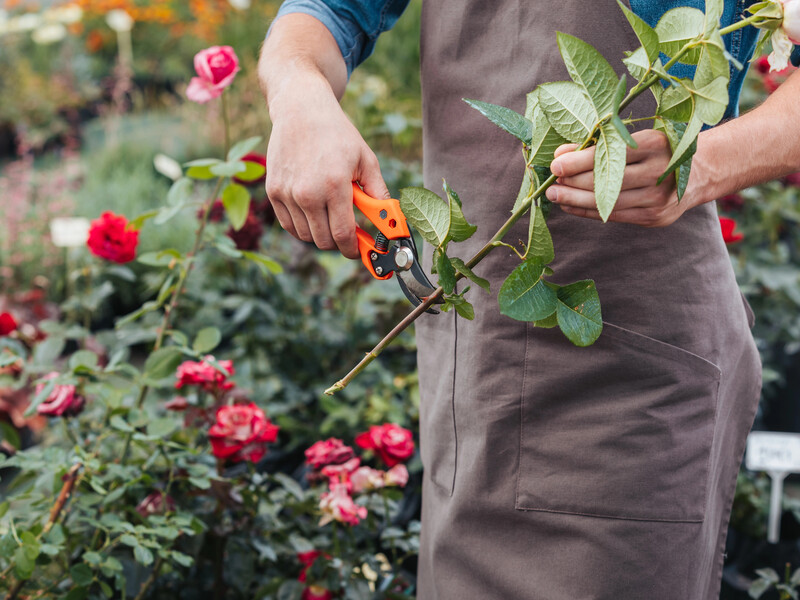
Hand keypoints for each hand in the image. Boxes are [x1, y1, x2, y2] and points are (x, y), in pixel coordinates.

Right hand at [264, 71, 388, 258]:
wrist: (301, 110)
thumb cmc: (338, 134)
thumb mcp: (366, 160)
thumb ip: (378, 194)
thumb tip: (391, 221)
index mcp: (334, 186)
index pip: (343, 235)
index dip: (353, 250)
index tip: (360, 251)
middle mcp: (307, 193)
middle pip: (323, 241)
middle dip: (339, 242)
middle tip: (348, 232)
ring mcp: (287, 194)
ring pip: (306, 235)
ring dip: (320, 232)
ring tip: (330, 213)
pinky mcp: (273, 192)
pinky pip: (289, 225)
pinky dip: (302, 226)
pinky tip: (313, 212)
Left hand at [545, 129, 695, 225]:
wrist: (701, 170)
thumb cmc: (659, 149)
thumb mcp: (634, 138)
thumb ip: (598, 145)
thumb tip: (560, 155)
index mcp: (656, 144)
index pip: (611, 154)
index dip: (580, 161)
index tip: (555, 164)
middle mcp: (660, 172)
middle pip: (608, 181)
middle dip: (573, 183)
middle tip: (550, 185)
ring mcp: (658, 198)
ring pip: (608, 202)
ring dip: (576, 201)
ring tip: (555, 196)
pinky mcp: (655, 217)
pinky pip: (614, 216)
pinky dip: (588, 212)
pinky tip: (570, 207)